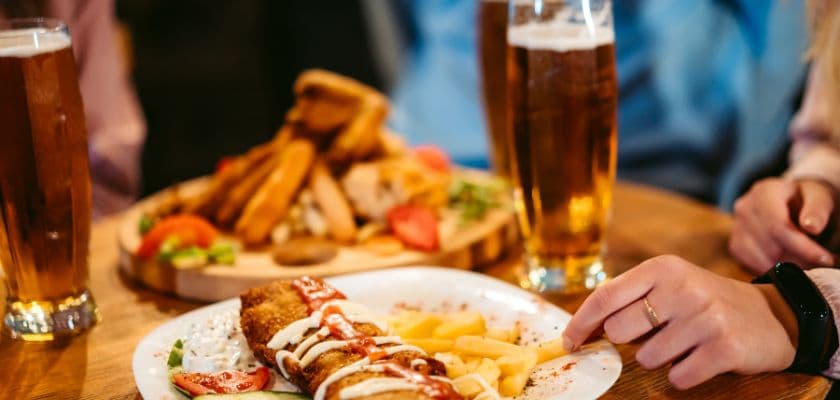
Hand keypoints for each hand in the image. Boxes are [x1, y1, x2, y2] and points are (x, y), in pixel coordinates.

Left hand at [563, 256, 796, 389]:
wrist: (772, 316)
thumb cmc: (706, 302)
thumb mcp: (670, 285)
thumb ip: (628, 299)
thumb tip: (582, 329)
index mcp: (662, 269)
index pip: (606, 296)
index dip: (581, 322)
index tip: (569, 342)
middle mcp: (683, 288)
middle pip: (621, 331)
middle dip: (630, 342)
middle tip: (656, 336)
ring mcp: (705, 317)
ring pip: (648, 358)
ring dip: (661, 359)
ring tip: (685, 344)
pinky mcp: (724, 348)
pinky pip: (679, 376)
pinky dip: (683, 375)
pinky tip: (699, 359)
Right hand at [730, 178, 834, 273]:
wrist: (790, 202)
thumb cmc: (807, 200)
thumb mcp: (819, 198)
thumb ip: (817, 210)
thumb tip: (811, 226)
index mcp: (764, 191)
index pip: (778, 227)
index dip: (803, 247)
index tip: (826, 259)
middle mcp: (744, 208)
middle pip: (771, 246)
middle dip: (800, 260)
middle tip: (821, 264)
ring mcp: (736, 228)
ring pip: (762, 260)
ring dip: (789, 268)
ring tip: (808, 263)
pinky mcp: (735, 245)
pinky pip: (754, 266)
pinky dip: (775, 270)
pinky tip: (790, 263)